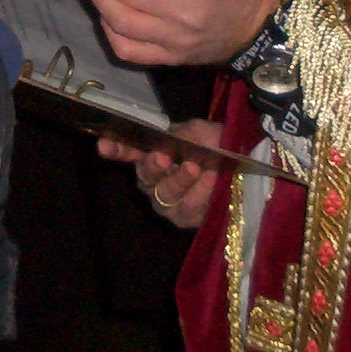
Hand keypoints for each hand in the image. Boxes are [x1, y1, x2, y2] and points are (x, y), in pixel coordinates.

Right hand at [99, 119, 225, 229]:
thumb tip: (169, 139)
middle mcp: (154, 181)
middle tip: (163, 157)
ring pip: (165, 194)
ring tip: (197, 167)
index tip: (104, 145)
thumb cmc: (216, 146)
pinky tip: (212, 180)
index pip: (128, 152)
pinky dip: (200, 192)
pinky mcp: (185, 219)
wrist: (246, 168)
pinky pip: (188, 208)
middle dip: (153, 166)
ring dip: (181, 179)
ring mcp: (168, 203)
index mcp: (153, 155)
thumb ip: (183, 133)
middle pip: (145, 176)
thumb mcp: (201, 132)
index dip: (115, 149)